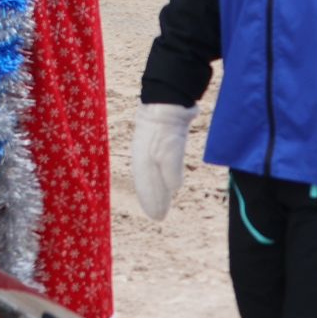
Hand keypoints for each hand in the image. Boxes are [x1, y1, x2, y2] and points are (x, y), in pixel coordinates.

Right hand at [130, 103, 194, 221]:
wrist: (166, 101)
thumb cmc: (165, 127)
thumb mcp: (168, 151)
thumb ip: (171, 171)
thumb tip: (174, 188)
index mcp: (142, 160)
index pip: (145, 186)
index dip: (150, 201)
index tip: (156, 217)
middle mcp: (144, 157)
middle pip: (148, 182)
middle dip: (153, 199)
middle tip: (158, 217)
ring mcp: (152, 149)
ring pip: (154, 175)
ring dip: (158, 191)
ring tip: (161, 204)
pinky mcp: (163, 144)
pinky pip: (161, 167)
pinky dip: (164, 178)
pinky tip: (170, 183)